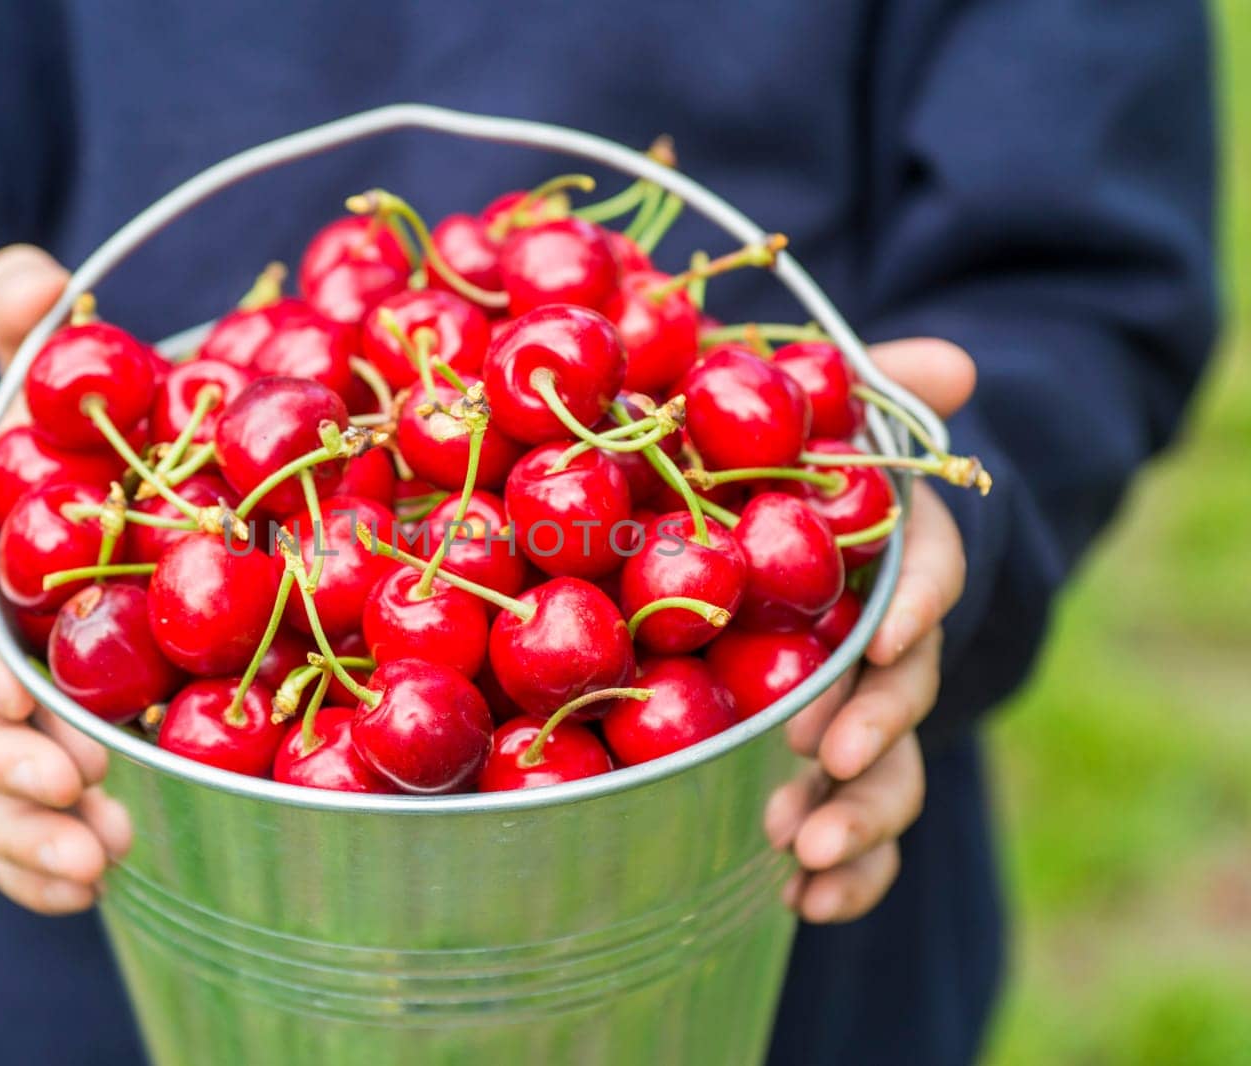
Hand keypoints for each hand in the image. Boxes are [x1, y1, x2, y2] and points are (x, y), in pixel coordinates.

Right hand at [0, 245, 130, 914]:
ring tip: (106, 856)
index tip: (12, 692)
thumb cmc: (50, 461)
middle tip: (82, 791)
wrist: (50, 532)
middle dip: (11, 767)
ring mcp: (3, 719)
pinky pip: (27, 827)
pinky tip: (94, 889)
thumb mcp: (40, 391)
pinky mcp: (42, 760)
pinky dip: (45, 868)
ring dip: (35, 833)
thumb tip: (26, 272)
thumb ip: (28, 336)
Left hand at [762, 339, 974, 922]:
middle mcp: (897, 638)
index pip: (929, 575)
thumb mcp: (842, 411)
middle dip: (876, 731)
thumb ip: (884, 386)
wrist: (819, 534)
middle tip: (828, 765)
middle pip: (907, 691)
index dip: (914, 605)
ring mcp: (869, 707)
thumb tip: (950, 363)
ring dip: (855, 816)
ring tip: (802, 854)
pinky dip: (842, 870)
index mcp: (900, 553)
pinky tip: (802, 904)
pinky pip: (849, 817)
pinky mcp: (833, 756)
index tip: (882, 637)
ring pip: (886, 770)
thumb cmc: (821, 465)